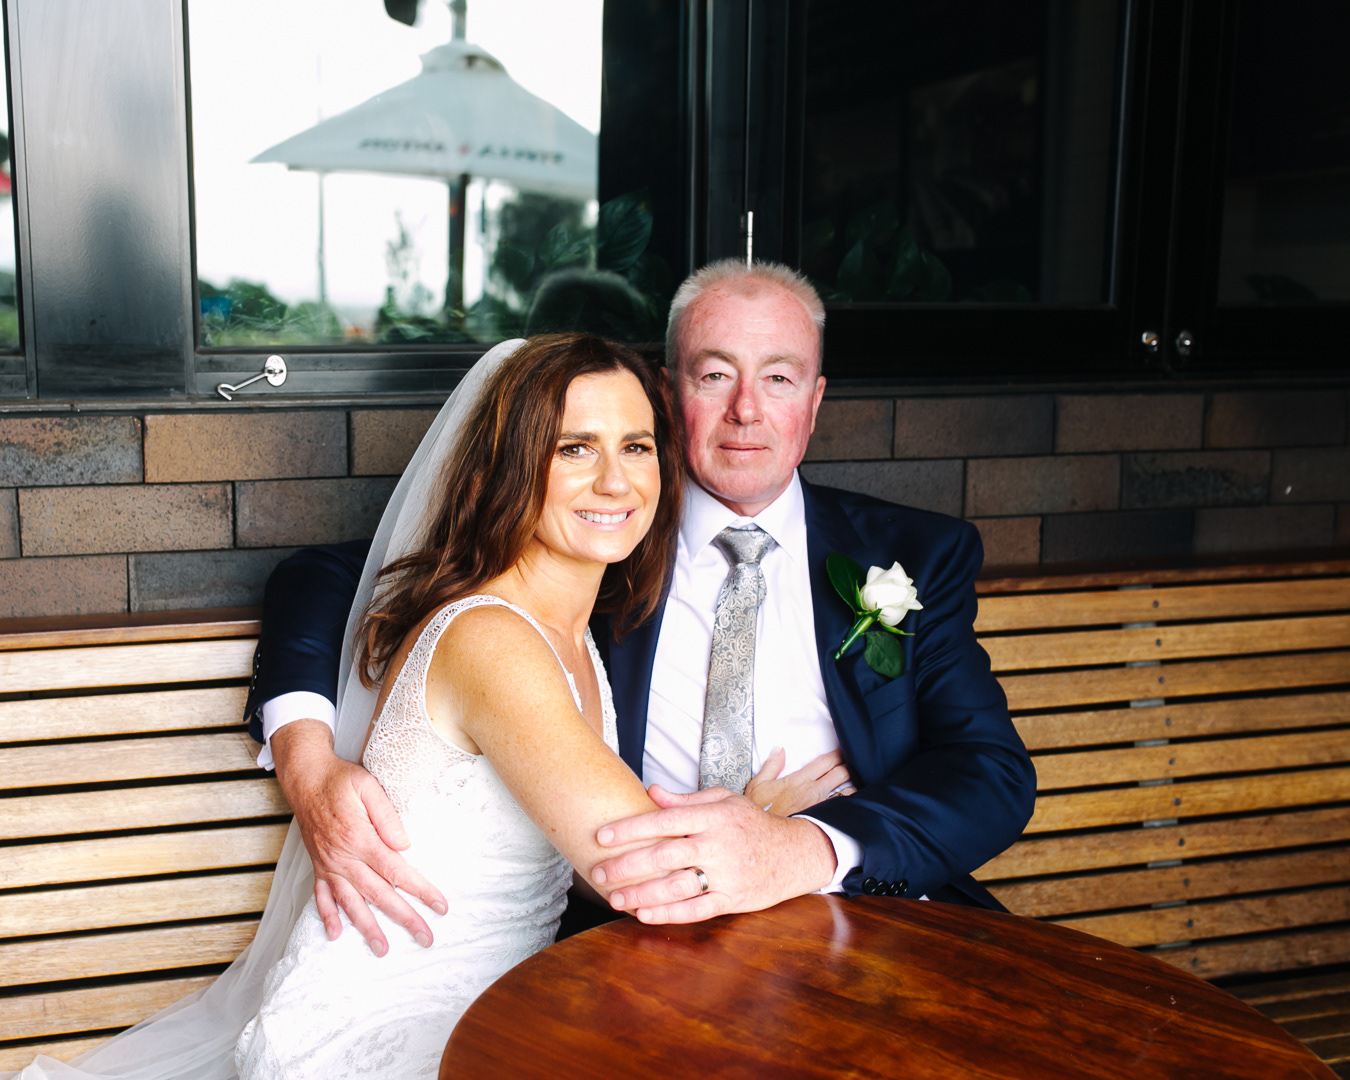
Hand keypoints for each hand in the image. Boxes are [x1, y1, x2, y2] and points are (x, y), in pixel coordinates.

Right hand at [271, 720, 447, 955]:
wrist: (305, 777)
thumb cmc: (340, 779)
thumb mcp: (368, 787)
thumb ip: (387, 816)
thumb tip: (405, 845)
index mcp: (359, 839)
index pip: (397, 871)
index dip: (420, 890)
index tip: (440, 906)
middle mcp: (342, 858)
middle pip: (379, 894)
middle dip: (404, 918)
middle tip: (425, 938)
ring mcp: (328, 865)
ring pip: (351, 903)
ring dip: (367, 928)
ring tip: (382, 949)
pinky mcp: (318, 865)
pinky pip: (321, 896)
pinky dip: (328, 917)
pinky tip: (336, 935)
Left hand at [590, 785, 836, 923]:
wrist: (794, 854)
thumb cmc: (752, 824)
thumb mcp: (724, 801)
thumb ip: (685, 800)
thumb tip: (651, 792)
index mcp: (713, 817)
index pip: (664, 821)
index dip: (631, 828)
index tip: (602, 836)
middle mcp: (718, 846)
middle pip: (664, 857)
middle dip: (627, 866)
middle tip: (599, 873)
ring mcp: (726, 875)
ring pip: (677, 888)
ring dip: (642, 895)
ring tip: (615, 899)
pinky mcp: (733, 900)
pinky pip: (696, 910)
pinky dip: (669, 914)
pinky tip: (644, 915)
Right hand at [745, 747, 855, 816]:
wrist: (763, 838)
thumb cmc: (761, 812)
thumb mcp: (758, 784)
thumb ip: (771, 765)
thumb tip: (779, 749)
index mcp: (799, 780)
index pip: (825, 762)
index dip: (837, 755)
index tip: (843, 751)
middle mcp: (813, 792)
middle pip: (840, 773)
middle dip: (849, 765)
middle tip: (854, 763)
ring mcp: (821, 808)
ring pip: (847, 791)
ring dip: (854, 784)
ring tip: (859, 782)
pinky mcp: (825, 822)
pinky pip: (844, 809)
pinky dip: (852, 803)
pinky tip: (856, 802)